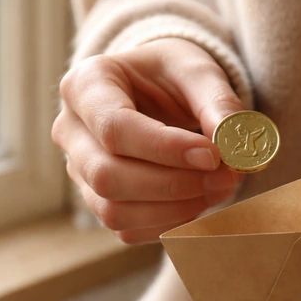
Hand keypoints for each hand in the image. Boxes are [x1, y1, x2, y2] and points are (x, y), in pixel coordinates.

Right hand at [53, 38, 243, 242]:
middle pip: (107, 175)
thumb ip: (217, 104)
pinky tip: (200, 200)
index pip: (114, 127)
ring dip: (174, 208)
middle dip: (173, 184)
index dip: (164, 148)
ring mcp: (79, 170)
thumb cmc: (174, 75)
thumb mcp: (199, 72)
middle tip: (226, 177)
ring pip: (114, 210)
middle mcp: (70, 130)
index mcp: (86, 85)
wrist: (159, 91)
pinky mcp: (97, 200)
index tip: (213, 156)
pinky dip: (169, 222)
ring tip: (220, 187)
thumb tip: (230, 143)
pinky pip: (127, 228)